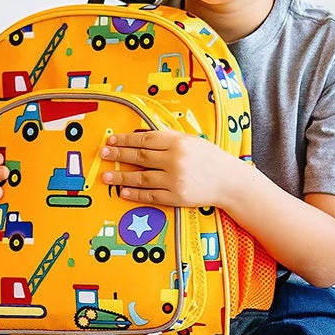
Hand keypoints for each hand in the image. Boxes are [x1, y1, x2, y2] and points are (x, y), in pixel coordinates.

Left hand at [98, 131, 247, 209]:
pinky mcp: (176, 197)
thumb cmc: (210, 159)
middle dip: (118, 156)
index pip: (144, 139)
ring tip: (106, 177)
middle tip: (104, 155)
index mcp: (178, 142)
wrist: (230, 182)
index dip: (125, 140)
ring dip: (121, 178)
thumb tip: (141, 137)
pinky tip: (123, 192)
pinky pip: (151, 196)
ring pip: (141, 178)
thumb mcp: (191, 141)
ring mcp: (175, 180)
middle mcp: (175, 160)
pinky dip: (135, 194)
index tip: (111, 140)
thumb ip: (168, 139)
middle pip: (139, 157)